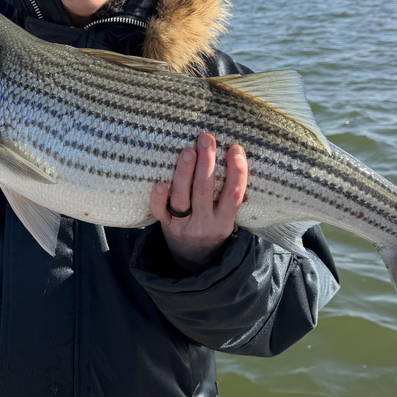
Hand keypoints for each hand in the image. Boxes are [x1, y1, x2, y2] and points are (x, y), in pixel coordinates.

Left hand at [150, 133, 247, 273]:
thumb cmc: (213, 226)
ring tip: (187, 151)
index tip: (235, 149)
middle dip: (206, 164)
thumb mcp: (227, 216)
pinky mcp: (165, 225)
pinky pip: (160, 212)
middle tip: (206, 139)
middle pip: (204, 192)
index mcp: (224, 220)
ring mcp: (183, 225)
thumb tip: (236, 155)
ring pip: (182, 199)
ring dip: (184, 173)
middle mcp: (204, 223)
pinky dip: (159, 198)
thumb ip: (231, 193)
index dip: (237, 172)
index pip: (234, 195)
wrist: (193, 257)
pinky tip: (160, 182)